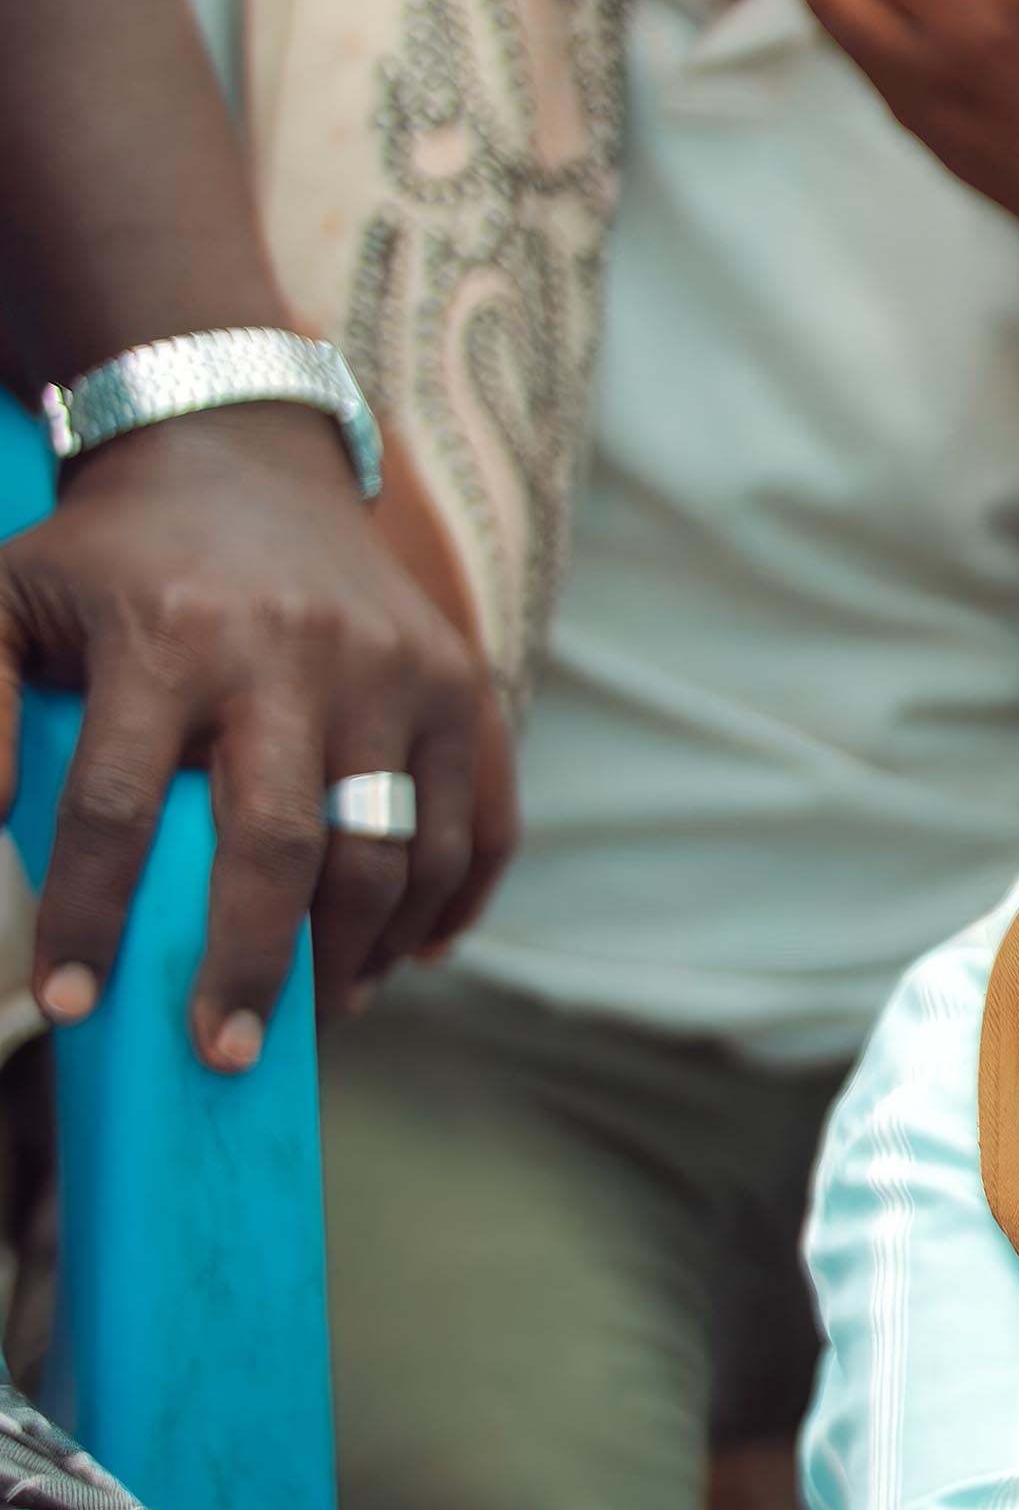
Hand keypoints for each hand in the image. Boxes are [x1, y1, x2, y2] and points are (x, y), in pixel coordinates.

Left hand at [0, 404, 509, 1062]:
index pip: (119, 805)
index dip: (88, 915)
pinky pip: (479, 823)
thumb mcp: (2, 601)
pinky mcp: (463, 684)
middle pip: (286, 845)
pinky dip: (451, 905)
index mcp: (170, 638)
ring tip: (318, 1013)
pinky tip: (404, 956)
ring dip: (358, 952)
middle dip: (254, 965)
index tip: (68, 1005)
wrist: (242, 456)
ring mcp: (398, 670)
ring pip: (395, 850)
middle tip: (226, 1053)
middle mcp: (297, 654)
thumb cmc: (108, 560)